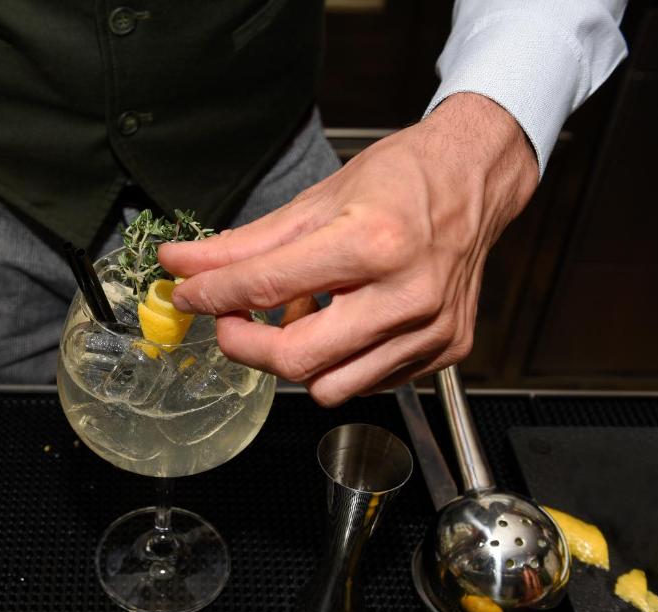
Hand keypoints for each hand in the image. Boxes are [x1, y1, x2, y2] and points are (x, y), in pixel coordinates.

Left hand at [158, 93, 537, 406]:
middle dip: (245, 347)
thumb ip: (244, 245)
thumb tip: (183, 263)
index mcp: (374, 242)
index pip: (268, 287)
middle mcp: (407, 294)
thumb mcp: (315, 201)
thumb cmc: (402, 180)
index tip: (188, 294)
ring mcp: (430, 330)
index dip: (213, 295)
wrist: (474, 178)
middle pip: (296, 359)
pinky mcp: (445, 350)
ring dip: (294, 362)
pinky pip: (368, 382)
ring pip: (330, 386)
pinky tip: (340, 325)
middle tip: (230, 322)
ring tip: (296, 319)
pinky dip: (339, 362)